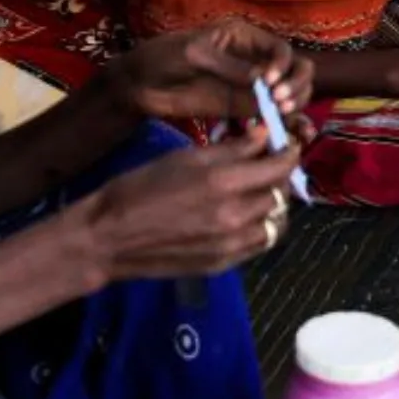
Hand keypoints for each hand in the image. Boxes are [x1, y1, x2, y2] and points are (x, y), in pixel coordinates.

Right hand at [80, 132, 303, 277]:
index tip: (287, 145)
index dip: (288, 153)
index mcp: (223, 182)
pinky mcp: (224, 263)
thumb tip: (264, 135)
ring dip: (272, 204)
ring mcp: (231, 244)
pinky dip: (260, 227)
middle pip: (280, 193)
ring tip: (255, 192)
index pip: (279, 167)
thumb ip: (230, 149)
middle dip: (278, 177)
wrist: (109, 237)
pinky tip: (243, 216)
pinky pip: (259, 243)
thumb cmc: (139, 188)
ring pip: (276, 221)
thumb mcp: (184, 158)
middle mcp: (234, 215)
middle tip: (267, 166)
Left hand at [111, 19, 314, 124]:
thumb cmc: (163, 57)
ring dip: (295, 104)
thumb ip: (227, 66)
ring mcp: (248, 87)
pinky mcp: (239, 109)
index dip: (283, 64)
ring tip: (280, 115)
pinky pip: (269, 115)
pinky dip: (284, 123)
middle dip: (296, 84)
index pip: (280, 49)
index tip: (269, 82)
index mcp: (245, 39)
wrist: (139, 85)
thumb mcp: (194, 54)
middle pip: (294, 70)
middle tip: (279, 101)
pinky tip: (288, 132)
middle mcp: (253, 61)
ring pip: (288, 94)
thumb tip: (263, 81)